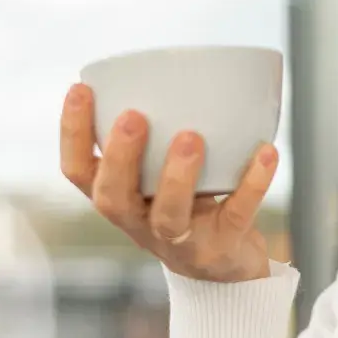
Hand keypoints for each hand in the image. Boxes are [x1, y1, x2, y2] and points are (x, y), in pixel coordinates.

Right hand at [59, 83, 277, 282]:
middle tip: (133, 118)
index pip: (79, 171)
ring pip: (168, 215)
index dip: (72, 133)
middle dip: (121, 158)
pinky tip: (266, 151)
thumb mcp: (161, 174)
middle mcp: (140, 223)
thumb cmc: (188, 205)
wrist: (226, 272)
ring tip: (191, 136)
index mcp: (120, 198)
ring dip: (177, 176)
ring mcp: (180, 241)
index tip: (80, 89)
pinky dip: (253, 182)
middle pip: (113, 198)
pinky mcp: (221, 248)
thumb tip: (168, 65)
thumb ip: (158, 133)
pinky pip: (237, 214)